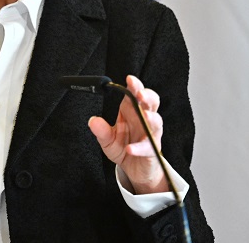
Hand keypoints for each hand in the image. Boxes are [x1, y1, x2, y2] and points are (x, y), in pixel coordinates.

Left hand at [87, 75, 167, 194]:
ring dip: (151, 119)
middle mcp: (143, 120)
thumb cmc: (124, 147)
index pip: (135, 94)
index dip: (135, 86)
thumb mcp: (108, 140)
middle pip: (151, 103)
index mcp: (131, 111)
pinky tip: (130, 149)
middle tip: (140, 95)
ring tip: (145, 118)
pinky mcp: (152, 151)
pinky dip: (139, 148)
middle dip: (148, 97)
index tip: (130, 79)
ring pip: (156, 122)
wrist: (136, 169)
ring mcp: (150, 135)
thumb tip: (93, 120)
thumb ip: (101, 130)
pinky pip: (148, 147)